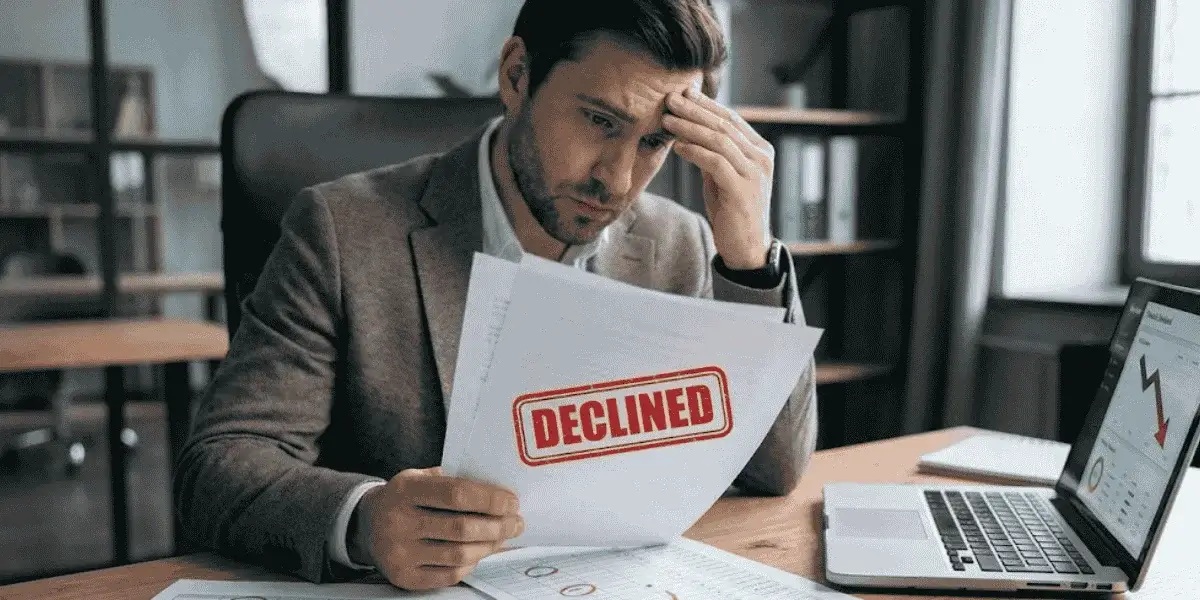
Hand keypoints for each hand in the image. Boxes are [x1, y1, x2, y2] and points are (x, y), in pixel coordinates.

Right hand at [350, 467, 523, 589]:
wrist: (366, 526)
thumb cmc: (404, 499)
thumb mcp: (418, 478)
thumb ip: (452, 481)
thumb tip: (498, 495)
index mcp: (405, 491)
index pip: (457, 494)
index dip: (490, 499)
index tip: (512, 502)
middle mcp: (398, 522)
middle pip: (461, 527)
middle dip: (498, 526)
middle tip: (516, 523)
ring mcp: (399, 553)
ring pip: (459, 554)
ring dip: (489, 546)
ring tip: (502, 538)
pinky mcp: (404, 577)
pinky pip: (449, 575)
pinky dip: (470, 564)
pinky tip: (480, 553)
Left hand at [664, 87, 773, 269]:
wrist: (746, 247)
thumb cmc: (732, 211)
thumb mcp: (722, 176)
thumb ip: (713, 154)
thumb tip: (688, 131)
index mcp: (759, 150)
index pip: (731, 119)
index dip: (706, 105)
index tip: (684, 94)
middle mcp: (761, 158)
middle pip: (724, 125)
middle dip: (695, 110)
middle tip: (671, 99)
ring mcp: (754, 173)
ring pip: (720, 141)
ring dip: (690, 128)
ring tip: (668, 120)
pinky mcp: (742, 190)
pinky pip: (716, 163)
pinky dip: (695, 152)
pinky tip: (678, 147)